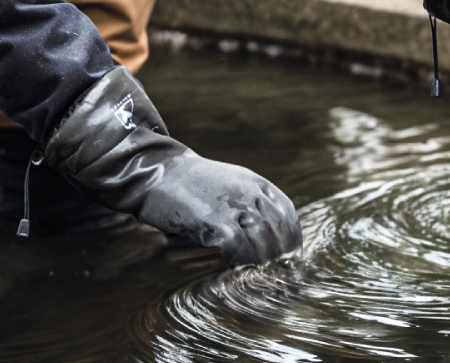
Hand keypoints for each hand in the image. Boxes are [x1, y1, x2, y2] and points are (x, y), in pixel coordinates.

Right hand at [137, 154, 300, 265]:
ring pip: (262, 242)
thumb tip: (264, 233)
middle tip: (278, 275)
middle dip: (281, 256)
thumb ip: (248, 201)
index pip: (286, 213)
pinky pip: (239, 249)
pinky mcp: (214, 221)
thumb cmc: (190, 183)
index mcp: (255, 182)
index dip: (291, 238)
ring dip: (262, 263)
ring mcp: (233, 206)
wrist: (158, 172)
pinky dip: (241, 263)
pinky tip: (236, 269)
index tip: (290, 256)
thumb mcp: (228, 182)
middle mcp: (249, 192)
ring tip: (259, 277)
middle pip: (277, 230)